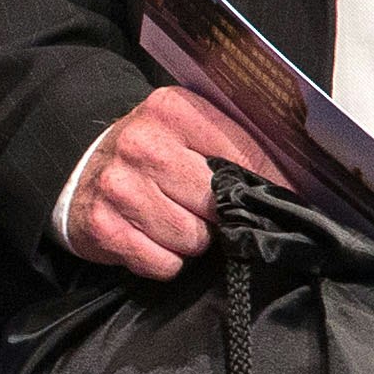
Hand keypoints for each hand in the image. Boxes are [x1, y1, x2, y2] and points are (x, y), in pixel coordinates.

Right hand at [63, 86, 277, 279]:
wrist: (77, 172)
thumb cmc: (149, 155)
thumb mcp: (186, 130)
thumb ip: (236, 145)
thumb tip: (296, 187)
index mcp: (172, 109)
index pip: (242, 155)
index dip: (266, 183)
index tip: (275, 198)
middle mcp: (142, 143)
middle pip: (217, 203)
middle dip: (218, 215)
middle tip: (203, 208)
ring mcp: (119, 186)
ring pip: (193, 239)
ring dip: (192, 241)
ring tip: (174, 221)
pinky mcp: (103, 227)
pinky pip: (163, 264)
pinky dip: (165, 261)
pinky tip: (151, 238)